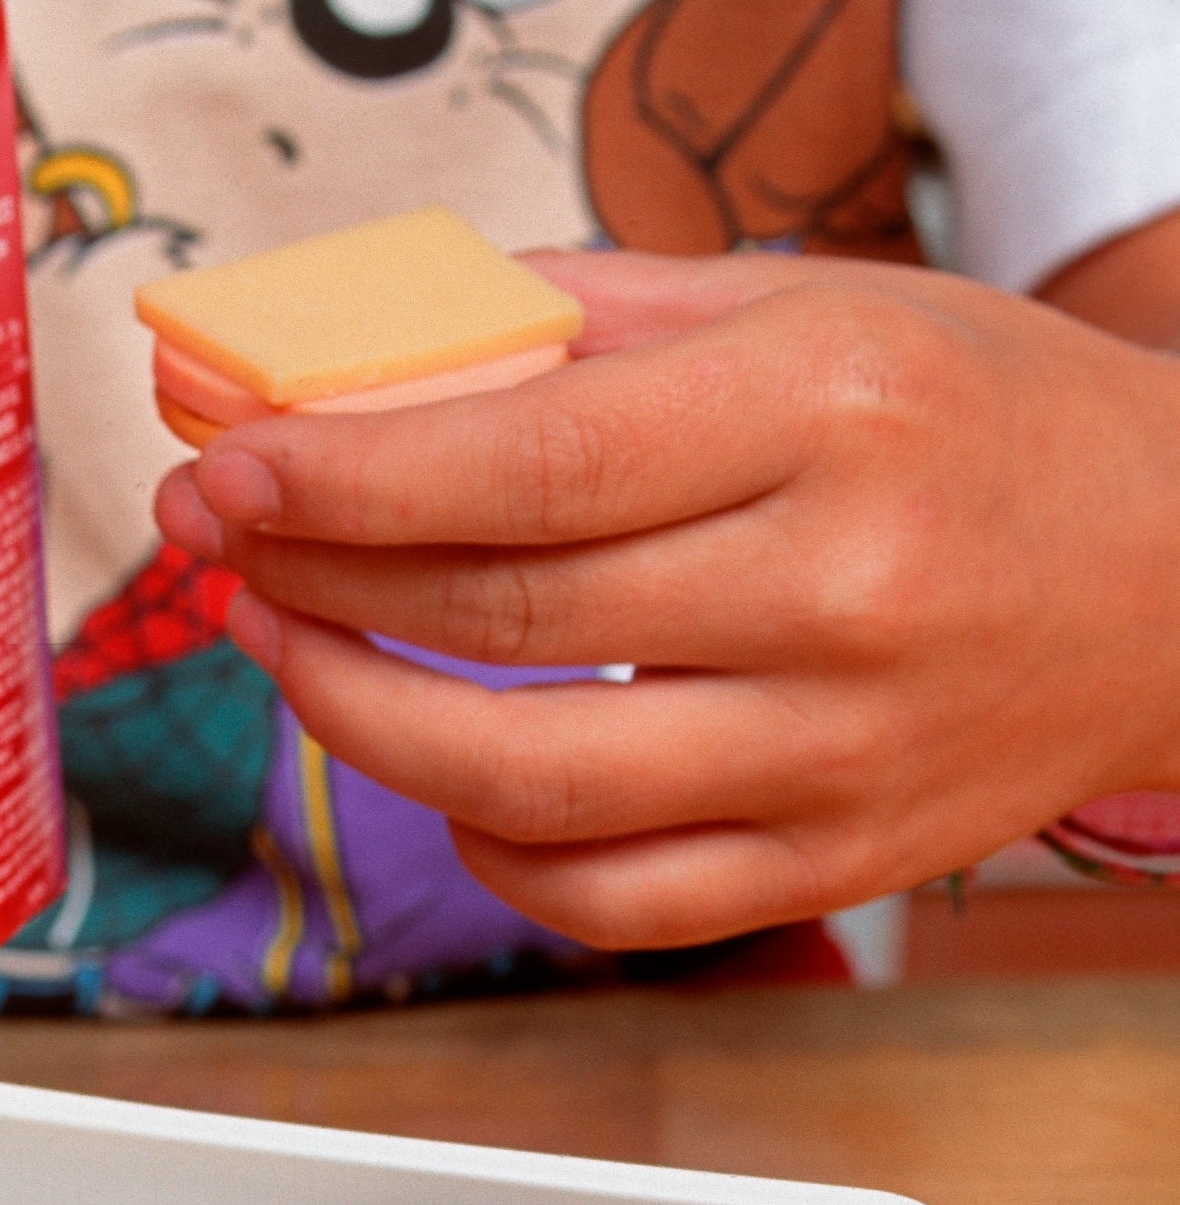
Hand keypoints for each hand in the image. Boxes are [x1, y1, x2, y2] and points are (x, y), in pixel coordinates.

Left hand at [153, 251, 1179, 947]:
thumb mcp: (816, 303)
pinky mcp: (839, 864)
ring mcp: (840, 753)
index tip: (225, 464)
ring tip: (285, 645)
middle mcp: (839, 593)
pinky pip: (614, 900)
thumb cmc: (984, 420)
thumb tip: (370, 344)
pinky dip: (491, 852)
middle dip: (315, 577)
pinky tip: (438, 780)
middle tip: (219, 539)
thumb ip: (591, 317)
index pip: (524, 466)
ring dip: (360, 721)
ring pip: (531, 785)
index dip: (341, 476)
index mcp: (826, 415)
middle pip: (501, 615)